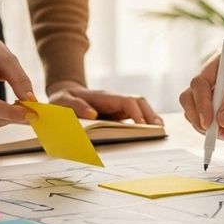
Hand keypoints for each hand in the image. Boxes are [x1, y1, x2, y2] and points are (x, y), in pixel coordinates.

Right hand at [0, 20, 35, 128]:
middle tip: (34, 113)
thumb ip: (20, 80)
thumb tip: (32, 101)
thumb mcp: (7, 58)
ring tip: (22, 108)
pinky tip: (9, 109)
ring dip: (8, 120)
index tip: (31, 114)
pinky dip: (0, 118)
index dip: (9, 112)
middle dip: (13, 117)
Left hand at [47, 81, 163, 124]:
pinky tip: (150, 129)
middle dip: (150, 114)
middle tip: (158, 129)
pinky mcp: (117, 112)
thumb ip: (76, 107)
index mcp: (103, 97)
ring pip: (139, 107)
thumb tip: (92, 115)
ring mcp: (117, 105)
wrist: (64, 94)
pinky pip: (134, 114)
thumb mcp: (63, 101)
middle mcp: (114, 99)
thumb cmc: (63, 99)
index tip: (141, 125)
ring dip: (150, 117)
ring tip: (159, 130)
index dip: (135, 112)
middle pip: (138, 101)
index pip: (125, 101)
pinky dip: (144, 120)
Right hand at [180, 48, 223, 139]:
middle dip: (200, 119)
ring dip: (210, 128)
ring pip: (198, 112)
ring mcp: (217, 90)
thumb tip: (221, 121)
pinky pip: (212, 120)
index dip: (201, 104)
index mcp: (221, 63)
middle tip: (217, 134)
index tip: (209, 123)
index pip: (200, 83)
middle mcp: (214, 76)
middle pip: (191, 98)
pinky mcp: (222, 103)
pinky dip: (219, 130)